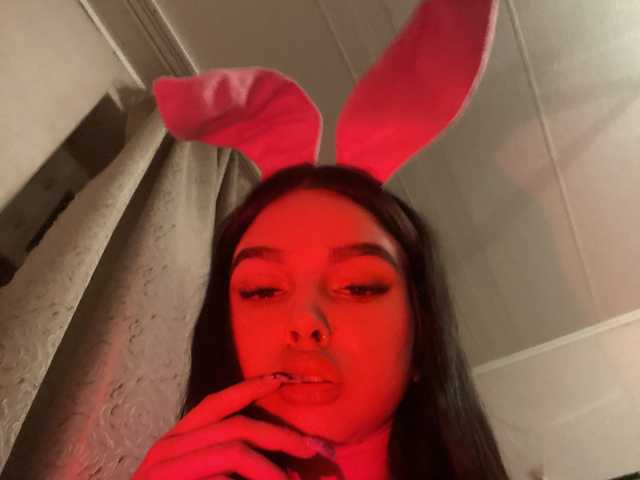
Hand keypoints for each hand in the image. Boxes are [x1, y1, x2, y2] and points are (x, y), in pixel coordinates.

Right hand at [131, 373, 333, 479]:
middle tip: (316, 450)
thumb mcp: (202, 475)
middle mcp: (169, 447)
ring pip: (235, 452)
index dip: (252, 386)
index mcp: (179, 439)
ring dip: (271, 470)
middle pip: (237, 427)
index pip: (218, 402)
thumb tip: (289, 468)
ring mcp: (165, 468)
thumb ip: (234, 463)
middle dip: (282, 436)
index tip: (285, 378)